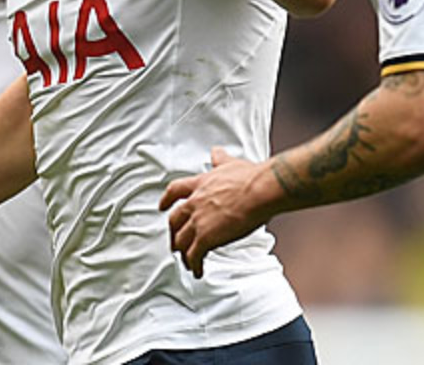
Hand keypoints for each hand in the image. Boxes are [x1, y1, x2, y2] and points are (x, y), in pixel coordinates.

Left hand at [159, 147, 268, 277]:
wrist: (260, 190)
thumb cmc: (250, 177)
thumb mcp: (230, 164)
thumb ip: (220, 160)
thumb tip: (217, 152)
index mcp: (199, 184)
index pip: (175, 191)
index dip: (166, 200)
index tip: (162, 206)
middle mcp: (194, 203)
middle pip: (174, 221)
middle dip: (173, 233)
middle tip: (176, 240)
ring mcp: (198, 221)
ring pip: (181, 241)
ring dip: (182, 252)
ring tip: (186, 261)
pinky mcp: (206, 238)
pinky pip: (194, 256)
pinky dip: (194, 265)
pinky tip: (198, 271)